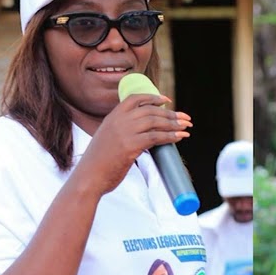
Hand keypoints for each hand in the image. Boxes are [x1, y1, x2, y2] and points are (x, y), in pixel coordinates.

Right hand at [75, 93, 191, 195]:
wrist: (89, 176)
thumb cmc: (100, 162)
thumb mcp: (108, 138)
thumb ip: (122, 130)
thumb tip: (145, 131)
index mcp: (112, 117)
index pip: (135, 99)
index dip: (153, 97)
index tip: (167, 100)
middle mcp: (118, 121)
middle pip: (150, 110)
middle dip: (171, 114)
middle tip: (185, 118)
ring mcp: (124, 132)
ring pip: (155, 122)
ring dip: (174, 124)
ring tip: (186, 127)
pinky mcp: (130, 145)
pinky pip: (155, 137)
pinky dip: (170, 136)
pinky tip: (179, 137)